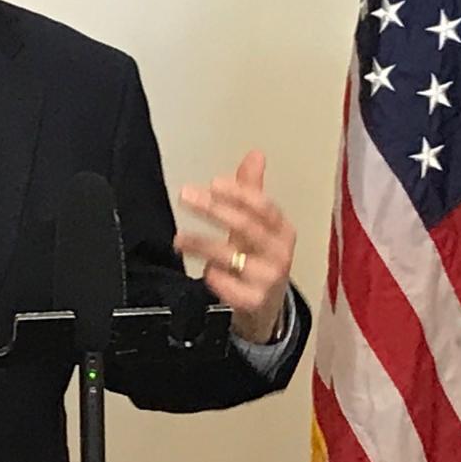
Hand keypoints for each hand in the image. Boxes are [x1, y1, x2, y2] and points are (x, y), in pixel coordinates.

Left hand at [172, 150, 295, 343]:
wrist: (265, 308)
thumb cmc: (258, 259)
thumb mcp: (257, 225)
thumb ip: (251, 191)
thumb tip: (255, 154)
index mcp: (282, 230)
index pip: (264, 207)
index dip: (240, 193)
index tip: (214, 182)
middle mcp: (280, 253)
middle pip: (248, 226)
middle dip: (214, 209)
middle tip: (185, 195)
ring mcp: (269, 279)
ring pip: (234, 257)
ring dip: (203, 244)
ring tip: (178, 238)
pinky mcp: (256, 303)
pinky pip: (235, 291)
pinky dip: (218, 279)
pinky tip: (205, 272)